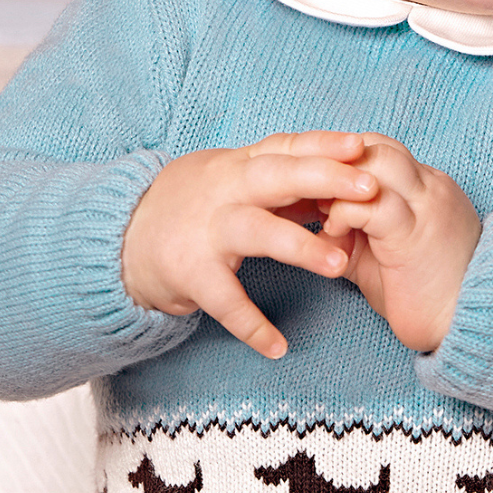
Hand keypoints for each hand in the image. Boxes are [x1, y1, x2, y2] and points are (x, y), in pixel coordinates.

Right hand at [121, 131, 377, 358]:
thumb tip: (349, 181)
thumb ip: (289, 182)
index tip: (364, 146)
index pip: (287, 147)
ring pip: (257, 232)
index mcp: (242, 165)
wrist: (122, 237)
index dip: (325, 146)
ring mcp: (205, 231)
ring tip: (340, 266)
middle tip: (370, 189)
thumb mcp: (237, 180)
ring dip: (299, 247)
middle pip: (276, 176)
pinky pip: (224, 301)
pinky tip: (278, 346)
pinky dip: (250, 325)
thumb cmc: (199, 204)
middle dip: (324, 179)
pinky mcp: (188, 272)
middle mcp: (225, 190)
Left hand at [322, 135, 481, 352]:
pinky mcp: (413, 232)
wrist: (474, 325)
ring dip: (339, 181)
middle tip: (311, 192)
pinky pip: (371, 204)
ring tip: (321, 208)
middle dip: (338, 163)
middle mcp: (429, 188)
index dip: (346, 162)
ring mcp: (425, 206)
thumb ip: (357, 232)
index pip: (381, 149)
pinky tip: (333, 231)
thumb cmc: (429, 297)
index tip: (320, 185)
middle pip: (376, 145)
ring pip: (376, 161)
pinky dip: (343, 211)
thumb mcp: (385, 255)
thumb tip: (320, 227)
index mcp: (427, 188)